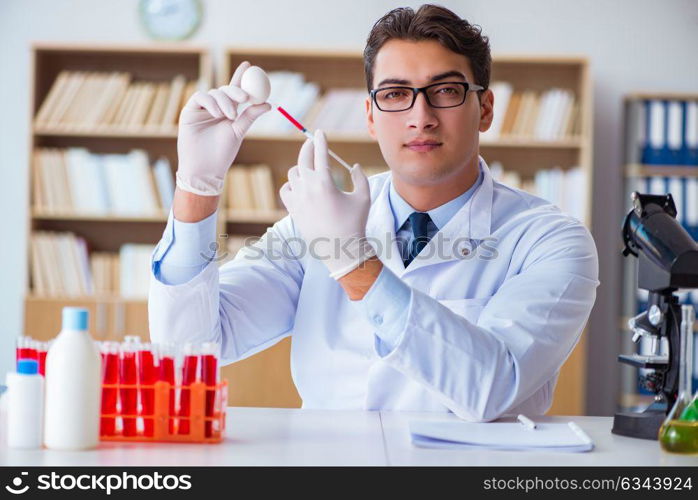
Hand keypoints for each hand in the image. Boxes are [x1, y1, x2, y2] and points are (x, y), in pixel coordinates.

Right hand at [176, 61, 270, 195]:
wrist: (205, 169)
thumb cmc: (222, 154)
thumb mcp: (238, 132)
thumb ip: (250, 116)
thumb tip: (268, 103)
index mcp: (228, 111)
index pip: (235, 91)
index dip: (241, 77)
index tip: (250, 65)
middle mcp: (215, 108)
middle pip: (225, 90)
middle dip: (235, 90)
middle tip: (244, 97)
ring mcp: (201, 110)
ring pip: (214, 93)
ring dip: (224, 101)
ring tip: (230, 116)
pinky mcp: (189, 112)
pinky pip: (200, 97)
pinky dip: (211, 103)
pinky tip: (217, 114)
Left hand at [280, 129, 374, 278]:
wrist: (341, 249)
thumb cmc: (355, 222)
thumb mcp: (363, 197)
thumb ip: (360, 177)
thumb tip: (353, 165)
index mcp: (325, 182)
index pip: (321, 154)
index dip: (321, 140)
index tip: (320, 132)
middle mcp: (308, 188)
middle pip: (303, 159)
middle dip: (307, 147)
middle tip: (311, 143)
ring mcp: (298, 199)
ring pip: (293, 174)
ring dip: (301, 168)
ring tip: (309, 168)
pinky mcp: (292, 210)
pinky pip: (286, 190)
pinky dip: (291, 185)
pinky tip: (299, 186)